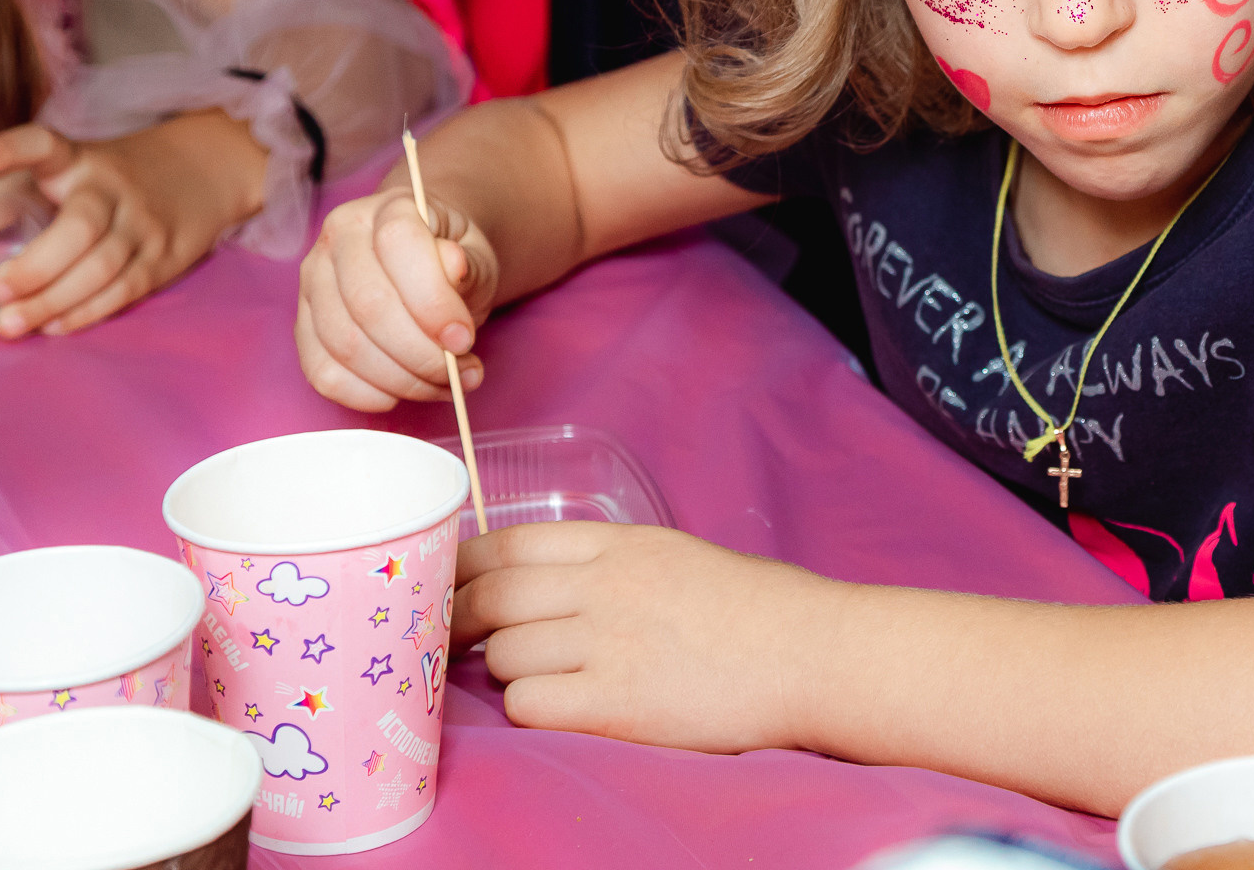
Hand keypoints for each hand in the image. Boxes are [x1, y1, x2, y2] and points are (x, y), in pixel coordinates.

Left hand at [0, 112, 266, 336]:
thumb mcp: (58, 175)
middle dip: (34, 266)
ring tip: (11, 324)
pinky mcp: (166, 257)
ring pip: (102, 268)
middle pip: (79, 227)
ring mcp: (145, 223)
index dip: (6, 151)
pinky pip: (124, 290)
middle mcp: (113, 187)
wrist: (199, 172)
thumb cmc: (103, 183)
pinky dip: (86, 312)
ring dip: (52, 300)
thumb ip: (2, 203)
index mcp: (77, 160)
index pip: (42, 145)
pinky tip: (54, 326)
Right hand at [294, 184, 497, 410]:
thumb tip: (453, 266)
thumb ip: (469, 266)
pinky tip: (401, 393)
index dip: (433, 301)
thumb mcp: (477, 257)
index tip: (464, 339)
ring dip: (401, 380)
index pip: (398, 245)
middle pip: (369, 305)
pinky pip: (322, 373)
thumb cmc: (453, 262)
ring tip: (442, 385)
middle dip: (421, 353)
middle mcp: (338, 238)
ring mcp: (312, 282)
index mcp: (387, 208)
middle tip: (461, 372)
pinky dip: (366, 395)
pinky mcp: (303, 325)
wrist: (426, 264)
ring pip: (345, 345)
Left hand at [452, 521, 825, 752]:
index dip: (460, 565)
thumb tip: (530, 586)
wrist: (812, 653)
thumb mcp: (674, 557)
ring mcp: (610, 642)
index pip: (507, 542)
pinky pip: (531, 705)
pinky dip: (533, 710)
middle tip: (450, 640)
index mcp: (620, 543)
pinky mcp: (618, 703)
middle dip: (455, 620)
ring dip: (506, 671)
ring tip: (538, 677)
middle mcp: (606, 585)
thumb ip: (605, 565)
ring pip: (504, 654)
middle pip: (490, 596)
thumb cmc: (754, 610)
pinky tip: (563, 708)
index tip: (441, 584)